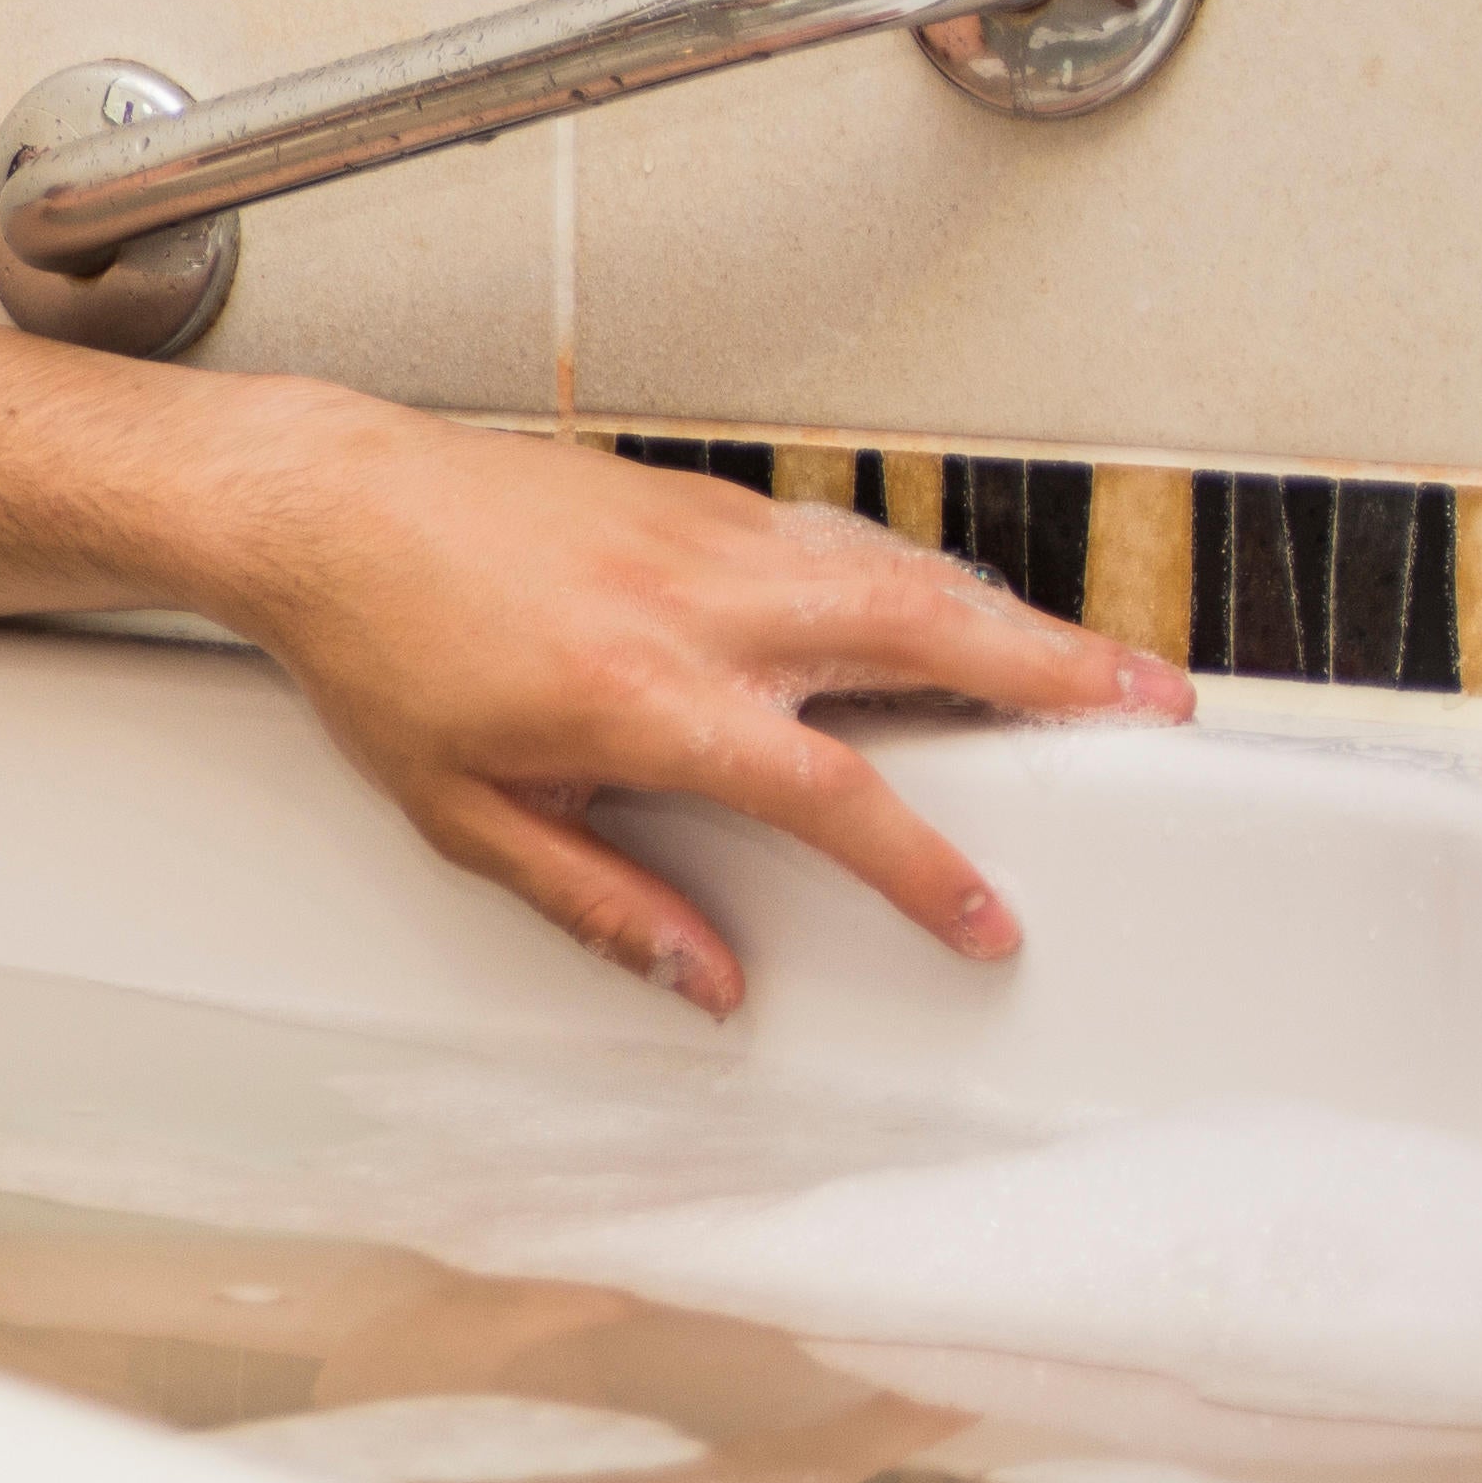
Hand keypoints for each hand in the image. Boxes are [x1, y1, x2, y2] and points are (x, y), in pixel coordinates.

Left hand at [198, 396, 1188, 1014]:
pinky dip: (918, 572)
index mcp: (647, 700)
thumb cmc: (378, 651)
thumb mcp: (465, 815)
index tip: (987, 920)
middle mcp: (699, 607)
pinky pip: (838, 537)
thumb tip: (705, 984)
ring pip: (896, 572)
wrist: (324, 507)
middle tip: (1157, 713)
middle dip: (1054, 677)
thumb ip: (599, 901)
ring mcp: (705, 538)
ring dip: (1010, 617)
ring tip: (1102, 666)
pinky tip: (955, 604)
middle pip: (922, 637)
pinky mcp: (695, 499)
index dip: (924, 869)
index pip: (831, 794)